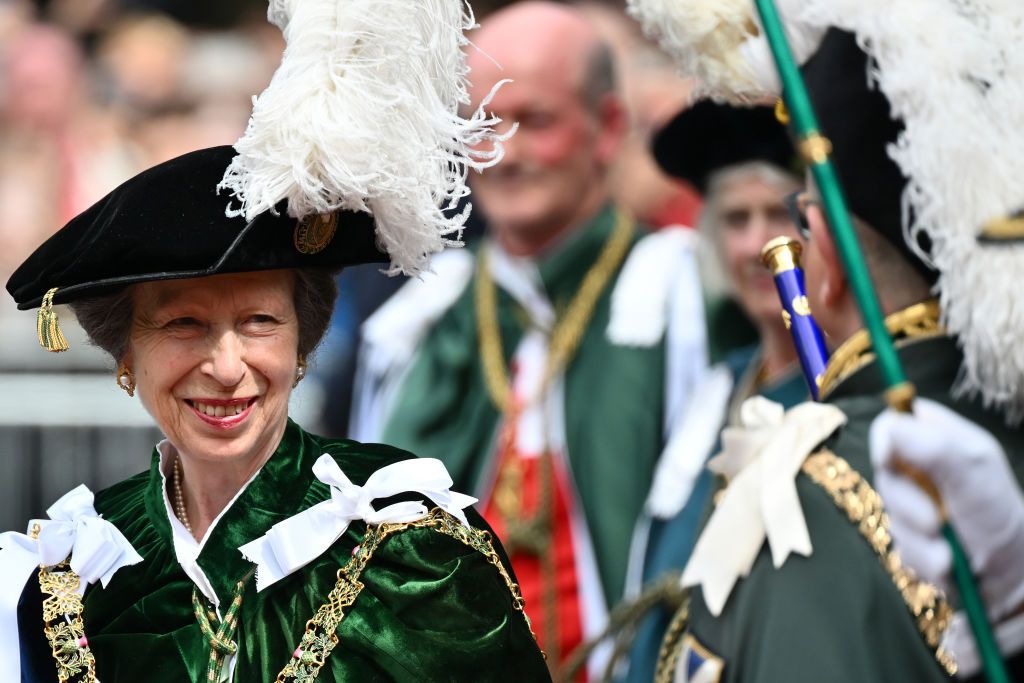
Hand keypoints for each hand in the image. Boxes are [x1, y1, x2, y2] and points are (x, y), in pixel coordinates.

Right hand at [870, 397, 1023, 620]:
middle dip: (908, 506)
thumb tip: (888, 428)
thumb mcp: (975, 467)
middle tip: (936, 521)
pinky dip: (924, 559)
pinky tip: (947, 562)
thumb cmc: (999, 509)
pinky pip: (900, 548)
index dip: (882, 440)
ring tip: (950, 550)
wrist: (1014, 569)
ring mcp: (912, 505)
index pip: (890, 424)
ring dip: (920, 541)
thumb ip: (933, 445)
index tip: (886, 461)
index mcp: (934, 439)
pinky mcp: (911, 538)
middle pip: (883, 475)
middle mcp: (918, 470)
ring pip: (891, 517)